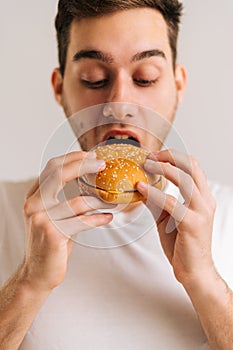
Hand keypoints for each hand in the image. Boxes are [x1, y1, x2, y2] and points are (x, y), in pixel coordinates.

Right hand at [22, 151, 112, 291]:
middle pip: (59, 174)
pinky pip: (83, 220)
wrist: (38, 272)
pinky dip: (98, 218)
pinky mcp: (53, 233)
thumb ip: (65, 200)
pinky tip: (108, 217)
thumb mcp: (53, 216)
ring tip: (112, 201)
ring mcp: (41, 218)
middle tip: (102, 165)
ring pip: (78, 201)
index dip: (72, 158)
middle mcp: (33, 204)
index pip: (51, 168)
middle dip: (83, 166)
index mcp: (33, 197)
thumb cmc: (50, 242)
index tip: (90, 156)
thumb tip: (91, 186)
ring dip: (100, 200)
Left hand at [137, 149, 215, 285]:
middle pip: (191, 166)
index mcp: (202, 197)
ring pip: (184, 179)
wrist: (194, 271)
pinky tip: (141, 188)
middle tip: (149, 157)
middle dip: (169, 157)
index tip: (154, 155)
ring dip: (163, 169)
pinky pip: (171, 202)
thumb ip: (157, 202)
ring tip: (146, 166)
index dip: (174, 156)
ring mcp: (200, 212)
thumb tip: (140, 187)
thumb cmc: (182, 244)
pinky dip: (154, 192)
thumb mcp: (167, 217)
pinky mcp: (191, 224)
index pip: (193, 166)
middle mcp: (205, 201)